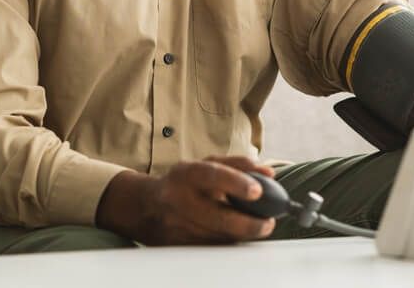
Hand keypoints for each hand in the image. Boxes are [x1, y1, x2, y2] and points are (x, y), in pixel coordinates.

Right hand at [100, 155, 276, 245]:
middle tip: (268, 223)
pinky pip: (210, 248)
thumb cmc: (183, 182)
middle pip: (218, 217)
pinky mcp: (177, 246)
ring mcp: (176, 226)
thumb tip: (268, 173)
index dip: (236, 183)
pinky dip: (228, 243)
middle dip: (248, 224)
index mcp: (186, 174)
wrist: (145, 206)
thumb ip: (238, 165)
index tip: (258, 191)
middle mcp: (178, 199)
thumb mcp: (206, 165)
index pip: (213, 176)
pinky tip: (238, 236)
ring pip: (217, 237)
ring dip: (242, 235)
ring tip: (258, 228)